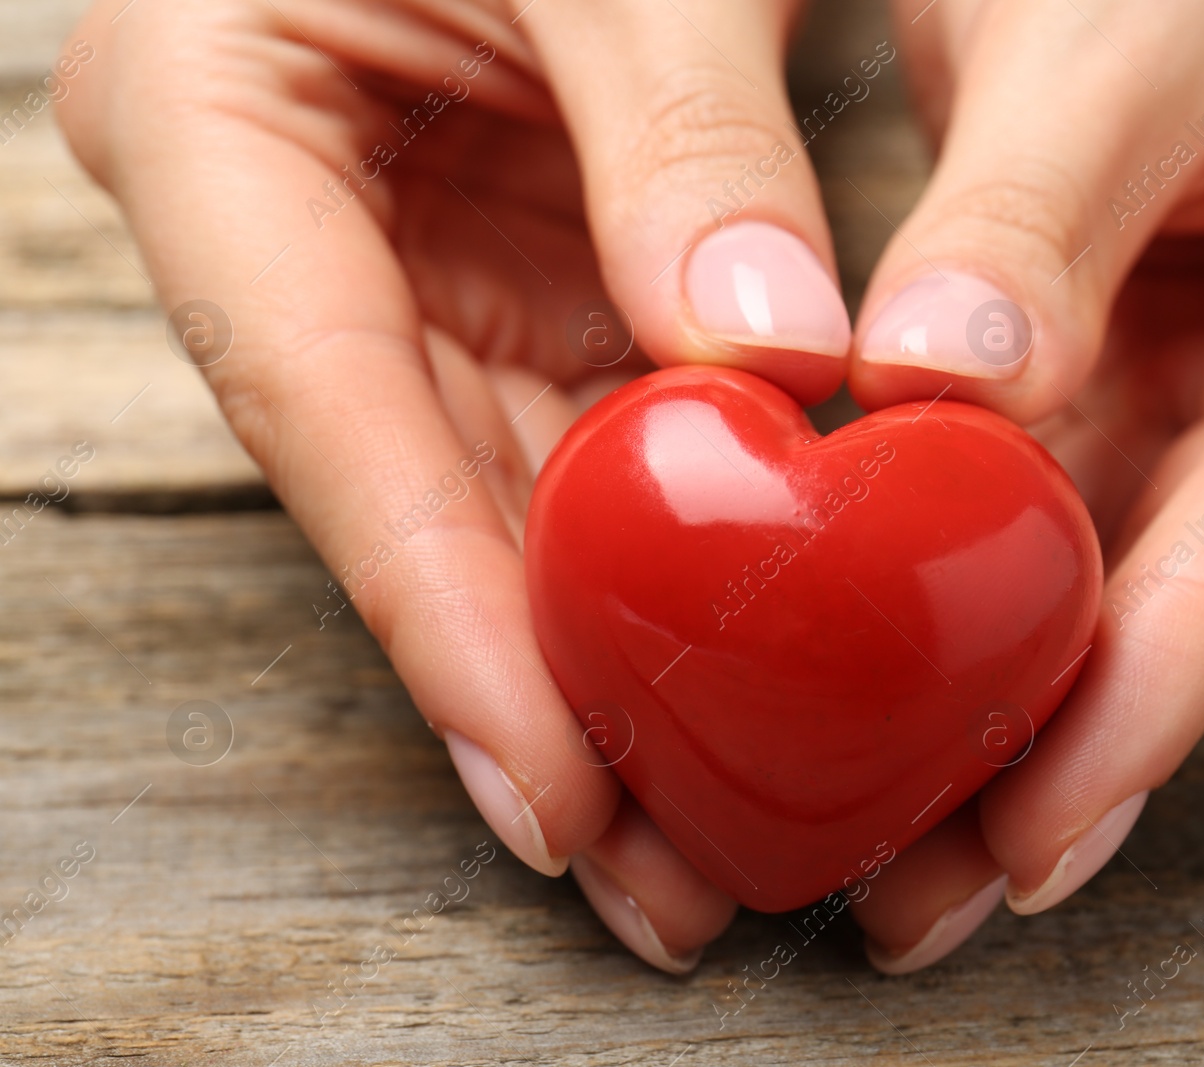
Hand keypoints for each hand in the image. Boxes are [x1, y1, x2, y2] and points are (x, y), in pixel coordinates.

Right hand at [59, 0, 856, 971]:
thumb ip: (685, 130)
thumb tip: (769, 350)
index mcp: (219, 118)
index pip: (323, 403)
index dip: (441, 607)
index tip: (550, 779)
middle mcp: (298, 227)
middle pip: (413, 498)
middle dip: (536, 692)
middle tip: (650, 872)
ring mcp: (411, 267)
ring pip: (505, 499)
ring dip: (605, 662)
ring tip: (697, 827)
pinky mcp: (521, 282)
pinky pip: (586, 445)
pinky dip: (662, 558)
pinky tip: (726, 672)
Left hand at [844, 0, 1203, 971]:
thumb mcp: (1126, 21)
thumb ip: (1034, 209)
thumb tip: (943, 382)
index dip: (1168, 670)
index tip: (1043, 815)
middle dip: (1072, 740)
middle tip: (941, 888)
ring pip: (1125, 574)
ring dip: (1011, 707)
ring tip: (904, 852)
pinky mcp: (1143, 380)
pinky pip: (1054, 517)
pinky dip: (971, 606)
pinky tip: (896, 701)